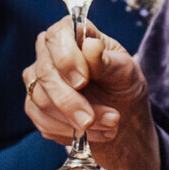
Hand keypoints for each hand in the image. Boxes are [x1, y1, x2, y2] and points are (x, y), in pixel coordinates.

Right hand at [22, 16, 159, 169]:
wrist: (123, 130)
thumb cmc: (128, 93)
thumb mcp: (132, 77)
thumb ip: (113, 61)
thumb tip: (92, 49)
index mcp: (76, 36)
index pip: (58, 32)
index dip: (65, 53)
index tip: (85, 76)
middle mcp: (51, 56)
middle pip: (42, 69)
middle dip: (70, 99)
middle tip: (97, 120)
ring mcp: (39, 85)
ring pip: (38, 99)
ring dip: (73, 120)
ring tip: (107, 128)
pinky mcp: (36, 112)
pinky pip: (38, 122)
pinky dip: (63, 133)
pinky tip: (86, 137)